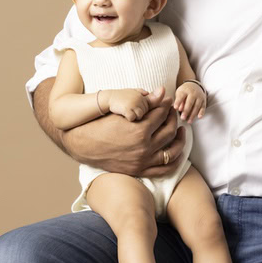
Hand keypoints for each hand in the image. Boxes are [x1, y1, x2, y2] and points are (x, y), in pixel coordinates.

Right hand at [62, 87, 186, 177]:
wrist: (81, 144)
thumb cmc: (99, 123)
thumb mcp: (120, 110)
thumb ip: (144, 102)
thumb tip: (163, 91)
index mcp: (139, 130)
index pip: (162, 113)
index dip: (166, 104)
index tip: (167, 100)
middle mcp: (143, 148)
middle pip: (170, 130)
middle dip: (173, 118)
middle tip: (171, 112)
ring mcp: (142, 161)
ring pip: (172, 150)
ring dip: (180, 139)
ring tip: (180, 130)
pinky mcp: (140, 171)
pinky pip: (166, 168)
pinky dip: (175, 159)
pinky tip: (176, 149)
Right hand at [107, 88, 149, 120]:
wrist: (108, 98)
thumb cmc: (120, 96)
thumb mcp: (131, 91)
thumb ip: (140, 91)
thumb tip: (147, 93)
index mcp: (140, 96)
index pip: (147, 107)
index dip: (140, 110)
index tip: (133, 109)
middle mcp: (138, 99)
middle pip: (144, 112)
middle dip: (138, 113)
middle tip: (130, 111)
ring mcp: (133, 104)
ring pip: (140, 115)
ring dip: (135, 117)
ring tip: (128, 114)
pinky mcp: (127, 109)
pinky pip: (132, 118)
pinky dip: (129, 119)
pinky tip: (125, 116)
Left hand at [173, 81, 205, 123]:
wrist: (194, 85)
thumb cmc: (184, 92)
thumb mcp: (179, 93)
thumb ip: (179, 101)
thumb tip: (179, 109)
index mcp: (185, 91)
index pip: (181, 96)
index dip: (178, 102)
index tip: (175, 108)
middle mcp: (193, 93)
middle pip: (190, 102)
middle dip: (186, 111)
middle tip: (182, 118)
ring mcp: (199, 96)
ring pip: (196, 106)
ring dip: (193, 114)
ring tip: (189, 121)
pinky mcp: (204, 100)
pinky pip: (203, 107)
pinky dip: (202, 112)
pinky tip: (199, 117)